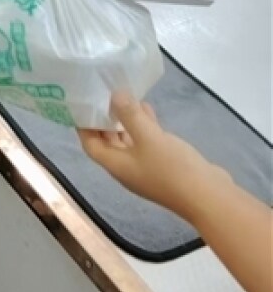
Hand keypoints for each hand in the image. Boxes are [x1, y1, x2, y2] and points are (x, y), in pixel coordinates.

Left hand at [77, 91, 228, 220]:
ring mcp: (146, 168)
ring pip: (129, 141)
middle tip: (101, 95)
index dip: (83, 126)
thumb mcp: (148, 137)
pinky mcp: (164, 165)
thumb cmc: (172, 168)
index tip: (82, 104)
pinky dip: (144, 126)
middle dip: (103, 120)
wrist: (209, 197)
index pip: (90, 145)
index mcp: (116, 165)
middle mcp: (127, 168)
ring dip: (125, 121)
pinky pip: (147, 142)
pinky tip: (148, 108)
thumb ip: (129, 115)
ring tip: (123, 96)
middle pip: (108, 143)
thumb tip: (113, 95)